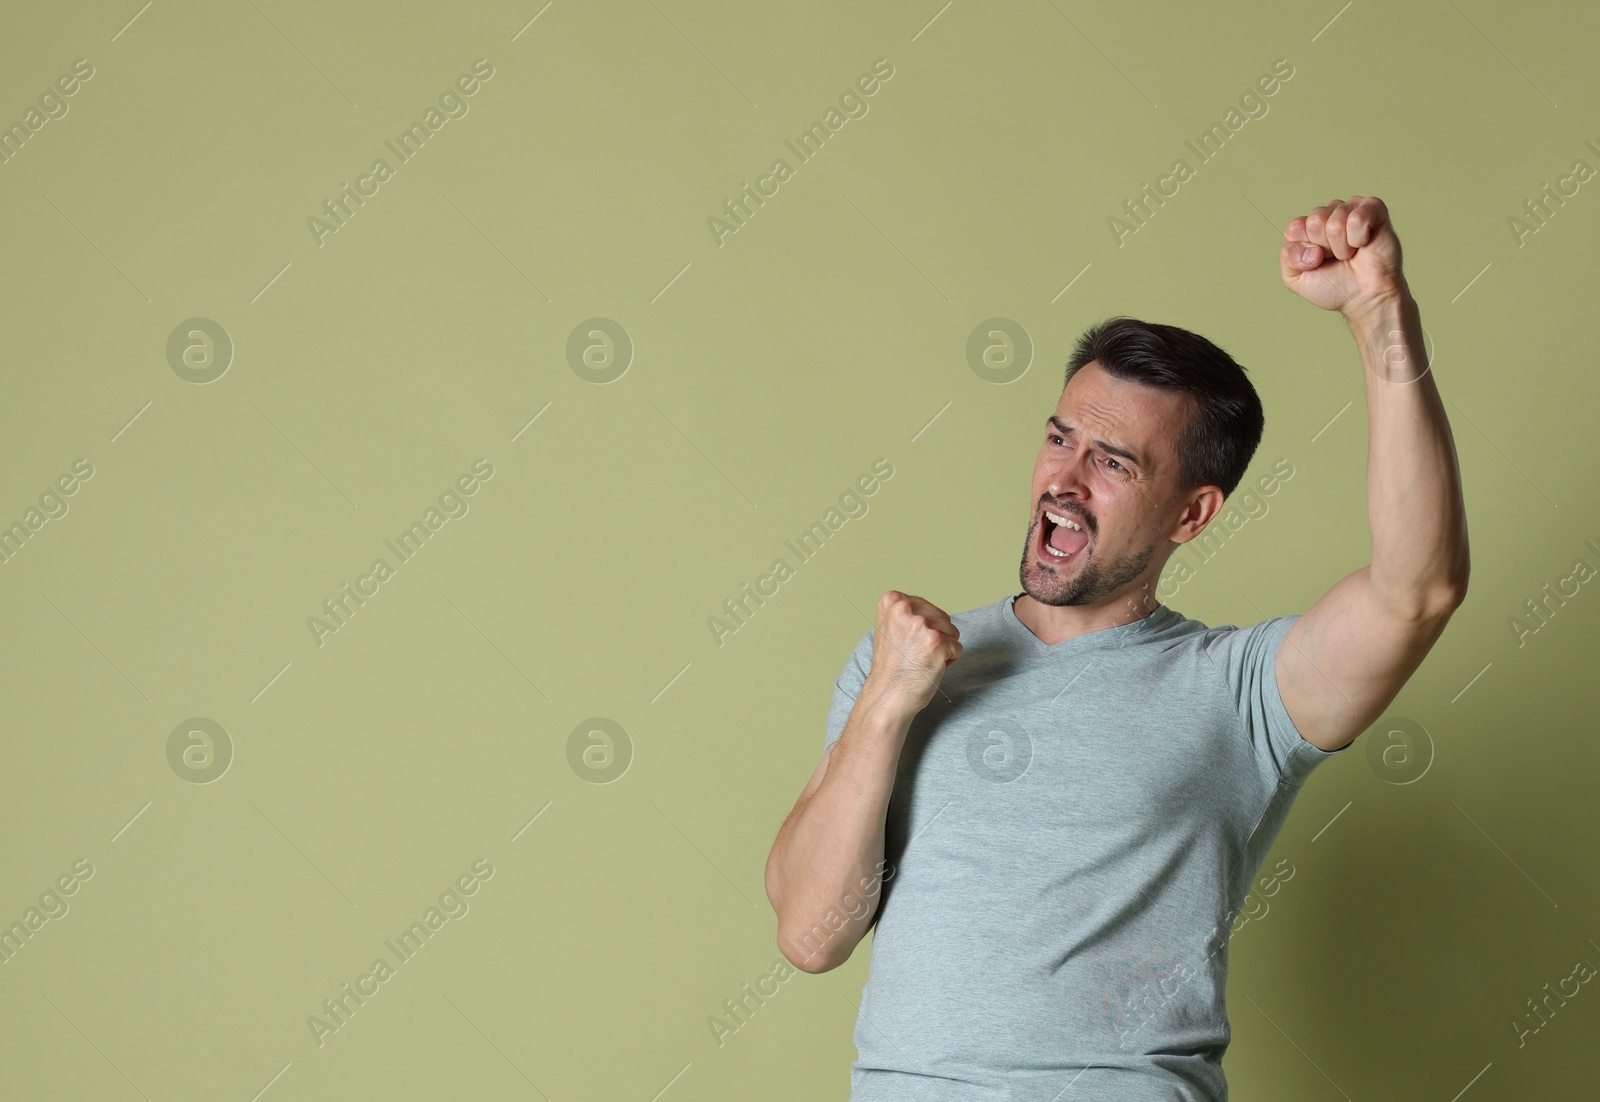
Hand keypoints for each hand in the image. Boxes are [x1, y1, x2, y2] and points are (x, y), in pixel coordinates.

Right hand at [863, 591, 962, 715]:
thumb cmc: (893, 666)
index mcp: (892, 600)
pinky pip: (958, 649)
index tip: (905, 644)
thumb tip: (933, 612)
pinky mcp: (936, 641)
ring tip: (920, 661)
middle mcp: (905, 608)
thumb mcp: (892, 627)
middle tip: (914, 655)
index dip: (923, 630)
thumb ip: (910, 614)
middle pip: (943, 618)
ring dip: (942, 649)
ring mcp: (920, 624)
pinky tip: (928, 668)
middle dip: (935, 638)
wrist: (888, 695)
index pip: (928, 608)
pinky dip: (948, 661)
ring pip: (952, 632)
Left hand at [1280, 195, 1405, 318]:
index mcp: (1306, 227)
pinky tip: (1363, 244)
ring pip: (1335, 221)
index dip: (1305, 251)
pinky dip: (1359, 238)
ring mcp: (1350, 208)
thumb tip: (1310, 246)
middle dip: (1325, 247)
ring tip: (1351, 253)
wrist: (1366, 297)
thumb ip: (1288, 258)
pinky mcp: (1373, 208)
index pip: (1295, 228)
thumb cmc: (1334, 286)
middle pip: (1315, 221)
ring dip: (1343, 246)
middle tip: (1337, 257)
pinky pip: (1357, 218)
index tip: (1318, 261)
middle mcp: (1328, 213)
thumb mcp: (1296, 279)